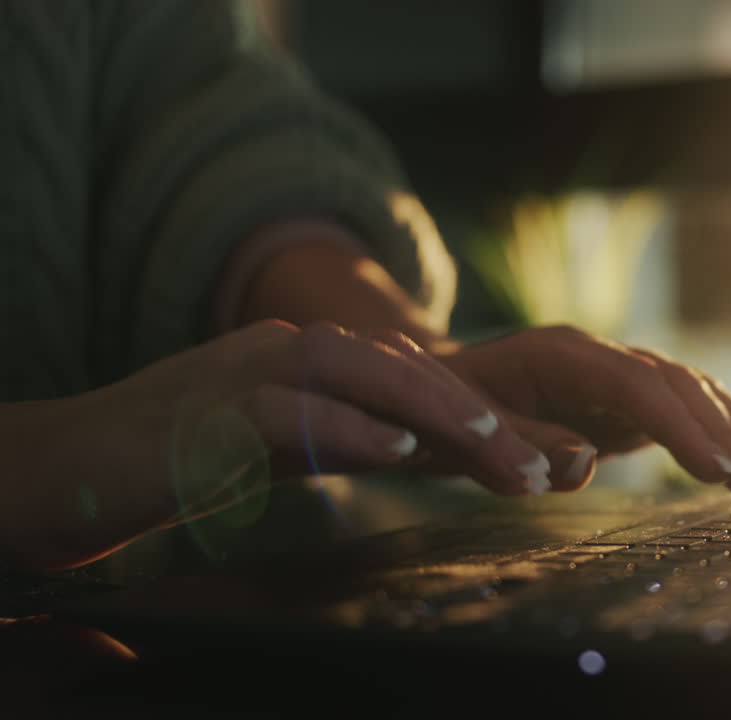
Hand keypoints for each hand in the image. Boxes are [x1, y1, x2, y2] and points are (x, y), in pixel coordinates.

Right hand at [1, 320, 551, 569]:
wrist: (68, 462)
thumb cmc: (187, 457)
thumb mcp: (290, 442)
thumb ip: (358, 435)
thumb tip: (437, 447)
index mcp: (314, 358)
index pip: (415, 377)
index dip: (486, 414)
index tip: (549, 458)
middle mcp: (289, 351)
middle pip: (402, 367)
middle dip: (481, 415)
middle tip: (546, 464)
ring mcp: (245, 374)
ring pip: (357, 372)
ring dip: (434, 409)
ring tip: (497, 449)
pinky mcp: (204, 414)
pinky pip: (283, 409)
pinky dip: (342, 424)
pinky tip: (393, 446)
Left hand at [420, 325, 730, 500]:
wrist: (441, 388)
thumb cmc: (446, 415)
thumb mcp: (462, 432)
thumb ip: (518, 444)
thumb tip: (581, 462)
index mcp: (558, 355)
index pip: (634, 385)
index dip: (679, 426)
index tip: (718, 470)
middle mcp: (598, 354)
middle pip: (675, 383)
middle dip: (724, 433)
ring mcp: (617, 371)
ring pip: (691, 390)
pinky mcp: (627, 397)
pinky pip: (687, 407)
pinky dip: (727, 431)